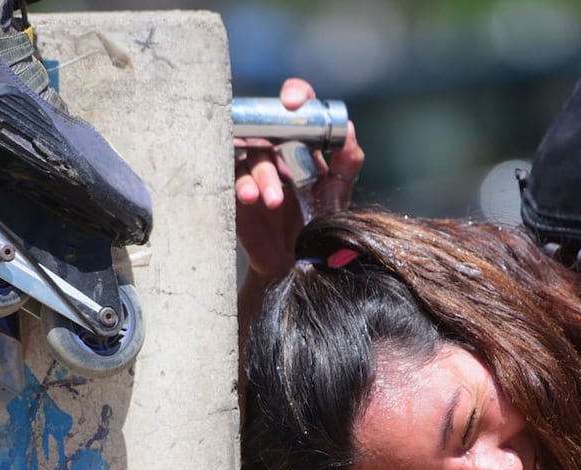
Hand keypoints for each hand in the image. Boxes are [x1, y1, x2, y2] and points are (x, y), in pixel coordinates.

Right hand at [235, 78, 363, 281]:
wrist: (297, 263)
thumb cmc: (317, 225)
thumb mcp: (338, 194)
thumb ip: (348, 163)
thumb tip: (348, 132)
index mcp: (302, 145)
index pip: (297, 109)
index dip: (295, 95)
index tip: (293, 102)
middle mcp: (276, 152)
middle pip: (267, 129)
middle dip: (272, 141)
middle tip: (283, 158)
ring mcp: (254, 170)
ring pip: (250, 155)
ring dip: (262, 175)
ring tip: (273, 201)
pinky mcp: (236, 191)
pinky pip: (232, 177)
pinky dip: (243, 185)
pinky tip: (253, 199)